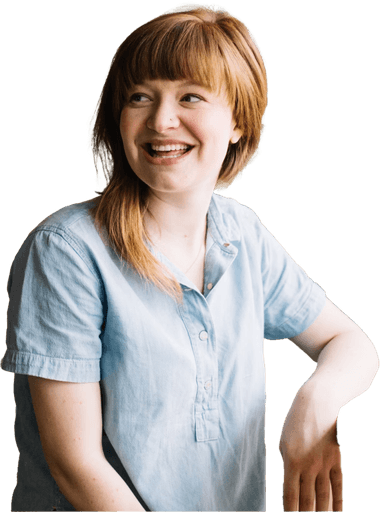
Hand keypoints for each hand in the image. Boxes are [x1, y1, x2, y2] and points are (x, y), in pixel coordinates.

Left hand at [279, 385, 342, 510]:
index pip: (290, 495)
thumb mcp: (283, 440)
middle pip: (307, 501)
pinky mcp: (335, 459)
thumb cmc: (295, 421)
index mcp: (290, 461)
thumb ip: (286, 462)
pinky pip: (338, 485)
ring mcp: (323, 464)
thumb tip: (290, 482)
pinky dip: (338, 501)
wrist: (316, 403)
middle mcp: (308, 465)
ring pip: (323, 497)